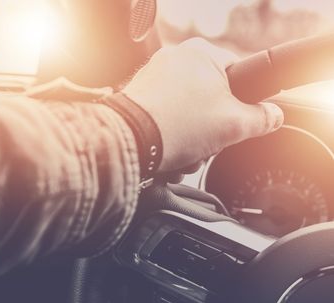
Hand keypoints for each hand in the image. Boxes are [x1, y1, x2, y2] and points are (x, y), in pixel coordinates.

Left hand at [123, 38, 283, 172]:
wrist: (128, 143)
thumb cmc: (176, 126)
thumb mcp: (234, 125)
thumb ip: (262, 119)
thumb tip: (273, 115)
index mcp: (203, 53)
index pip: (240, 75)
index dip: (243, 104)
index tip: (238, 121)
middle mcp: (175, 58)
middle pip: (212, 99)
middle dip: (212, 128)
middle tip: (207, 141)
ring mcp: (154, 76)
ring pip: (188, 112)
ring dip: (192, 138)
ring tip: (184, 150)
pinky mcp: (139, 97)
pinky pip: (166, 117)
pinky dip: (170, 136)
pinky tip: (168, 151)